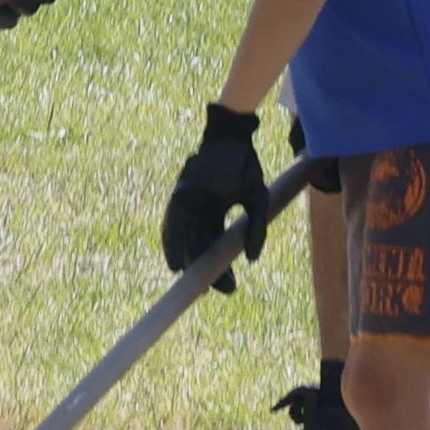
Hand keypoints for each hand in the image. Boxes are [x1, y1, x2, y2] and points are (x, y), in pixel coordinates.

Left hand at [161, 103, 273, 281]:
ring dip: (184, 260)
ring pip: (182, 238)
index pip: (216, 247)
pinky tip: (175, 261)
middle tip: (210, 290)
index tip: (229, 287)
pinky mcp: (178, 196)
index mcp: (217, 214)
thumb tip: (252, 259)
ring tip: (188, 282)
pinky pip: (172, 224)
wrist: (233, 139)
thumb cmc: (245, 167)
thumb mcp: (257, 200)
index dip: (221, 268)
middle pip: (198, 247)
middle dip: (203, 270)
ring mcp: (187, 204)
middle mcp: (199, 212)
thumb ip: (256, 229)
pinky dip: (172, 243)